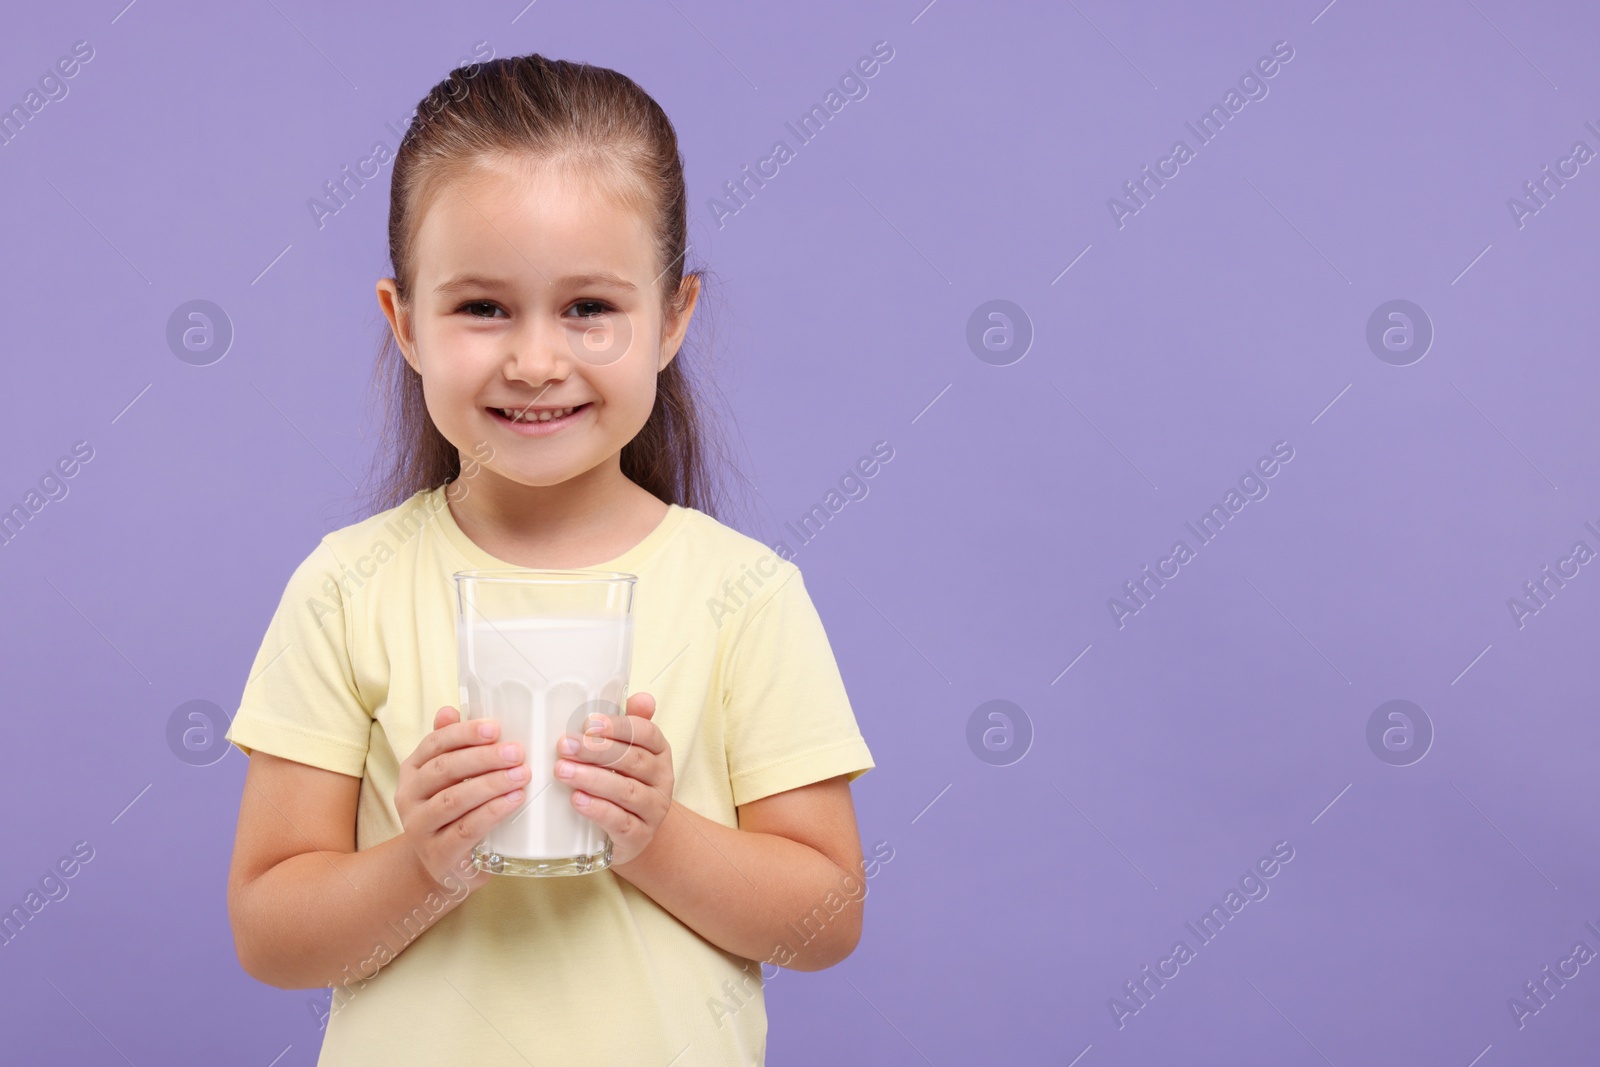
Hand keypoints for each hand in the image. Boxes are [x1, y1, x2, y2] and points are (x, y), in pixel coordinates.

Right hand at [395, 706, 528, 892]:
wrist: (439, 865)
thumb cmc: (450, 812)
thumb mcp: (448, 778)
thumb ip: (450, 745)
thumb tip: (450, 710)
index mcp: (412, 770)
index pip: (434, 744)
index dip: (464, 733)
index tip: (495, 727)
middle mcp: (409, 797)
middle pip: (445, 769)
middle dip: (483, 757)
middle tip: (517, 752)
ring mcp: (419, 827)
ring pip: (454, 799)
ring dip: (491, 784)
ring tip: (522, 775)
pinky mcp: (438, 854)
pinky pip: (465, 829)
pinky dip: (491, 812)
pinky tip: (513, 801)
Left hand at [555, 691, 673, 867]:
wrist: (634, 833)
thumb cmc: (624, 782)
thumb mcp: (628, 752)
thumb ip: (630, 724)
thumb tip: (642, 697)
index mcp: (659, 752)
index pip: (646, 733)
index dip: (619, 726)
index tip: (589, 722)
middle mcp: (662, 779)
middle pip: (634, 760)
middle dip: (598, 751)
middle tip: (564, 744)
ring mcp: (654, 809)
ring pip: (627, 791)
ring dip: (593, 779)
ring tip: (563, 771)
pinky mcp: (640, 836)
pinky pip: (621, 822)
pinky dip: (599, 810)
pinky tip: (577, 800)